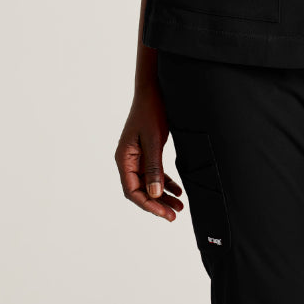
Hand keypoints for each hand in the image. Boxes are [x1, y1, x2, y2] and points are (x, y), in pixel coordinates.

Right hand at [115, 82, 185, 221]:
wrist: (153, 88)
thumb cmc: (151, 110)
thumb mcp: (154, 140)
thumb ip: (154, 167)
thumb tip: (155, 194)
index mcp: (124, 158)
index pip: (132, 191)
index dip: (148, 205)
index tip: (164, 213)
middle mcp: (128, 160)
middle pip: (141, 190)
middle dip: (157, 204)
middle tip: (174, 214)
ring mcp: (138, 156)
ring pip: (149, 183)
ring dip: (163, 195)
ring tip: (179, 205)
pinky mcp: (147, 150)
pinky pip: (155, 172)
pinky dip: (165, 181)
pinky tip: (177, 189)